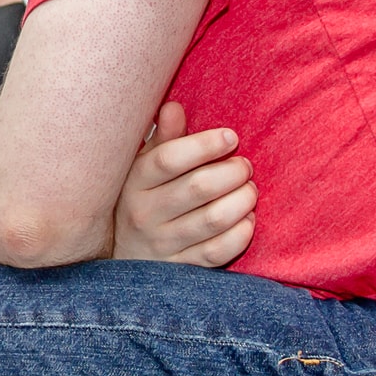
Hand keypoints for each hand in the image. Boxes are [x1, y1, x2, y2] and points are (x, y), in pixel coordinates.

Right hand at [113, 101, 255, 265]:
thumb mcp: (143, 168)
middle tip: (245, 166)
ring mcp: (162, 244)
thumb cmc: (142, 200)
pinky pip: (218, 251)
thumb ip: (162, 139)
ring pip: (213, 219)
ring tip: (250, 190)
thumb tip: (173, 108)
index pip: (169, 159)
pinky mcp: (181, 268)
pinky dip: (241, 233)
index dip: (204, 145)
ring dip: (242, 200)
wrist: (125, 256)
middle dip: (232, 172)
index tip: (230, 137)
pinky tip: (247, 220)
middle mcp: (144, 214)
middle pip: (198, 187)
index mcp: (134, 182)